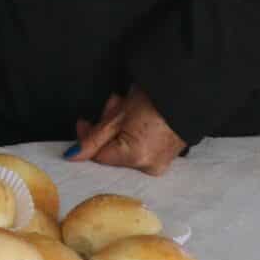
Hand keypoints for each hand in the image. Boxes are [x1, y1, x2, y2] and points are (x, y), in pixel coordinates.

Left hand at [67, 86, 187, 174]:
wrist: (187, 92)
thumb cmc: (152, 101)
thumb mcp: (116, 117)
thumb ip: (92, 139)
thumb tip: (72, 156)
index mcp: (135, 158)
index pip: (98, 155)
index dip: (88, 137)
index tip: (84, 121)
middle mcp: (149, 167)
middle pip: (111, 151)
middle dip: (107, 128)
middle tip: (114, 106)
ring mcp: (160, 163)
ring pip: (124, 147)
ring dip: (119, 127)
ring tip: (128, 105)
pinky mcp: (166, 157)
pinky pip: (140, 147)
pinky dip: (134, 132)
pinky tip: (139, 115)